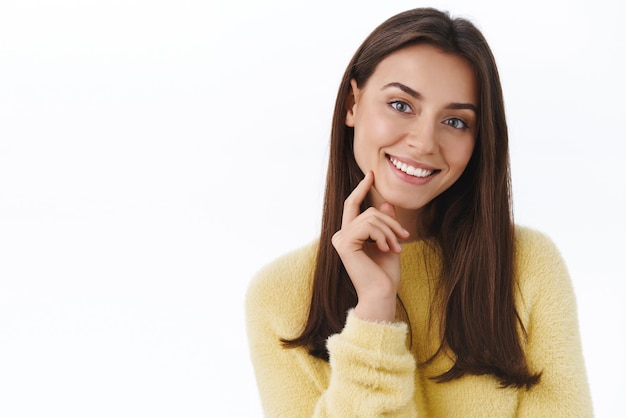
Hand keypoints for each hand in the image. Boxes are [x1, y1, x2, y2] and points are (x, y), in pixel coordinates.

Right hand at [331, 171, 409, 321]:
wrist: (382, 294)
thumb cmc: (385, 274)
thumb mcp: (390, 242)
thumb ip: (385, 224)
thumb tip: (386, 204)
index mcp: (349, 235)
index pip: (353, 205)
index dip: (361, 188)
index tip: (371, 174)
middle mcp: (341, 236)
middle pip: (368, 211)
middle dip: (390, 220)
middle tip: (405, 236)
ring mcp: (340, 239)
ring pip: (370, 217)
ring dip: (390, 231)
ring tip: (397, 248)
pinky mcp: (344, 244)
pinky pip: (368, 226)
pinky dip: (383, 235)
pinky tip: (387, 249)